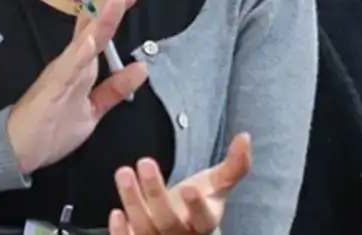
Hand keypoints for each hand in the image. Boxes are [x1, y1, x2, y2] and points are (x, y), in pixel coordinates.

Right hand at [6, 0, 149, 173]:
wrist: (15, 149)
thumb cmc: (50, 129)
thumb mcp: (93, 110)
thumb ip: (115, 90)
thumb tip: (141, 69)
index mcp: (80, 67)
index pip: (100, 32)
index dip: (116, 11)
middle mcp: (71, 64)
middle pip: (95, 28)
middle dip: (113, 4)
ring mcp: (61, 74)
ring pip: (85, 42)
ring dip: (101, 21)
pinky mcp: (52, 89)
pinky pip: (68, 70)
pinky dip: (79, 54)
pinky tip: (89, 40)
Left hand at [108, 133, 253, 234]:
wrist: (181, 229)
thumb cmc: (199, 205)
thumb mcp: (217, 186)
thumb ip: (235, 165)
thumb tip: (245, 136)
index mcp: (205, 223)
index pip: (204, 218)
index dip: (197, 206)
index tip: (189, 187)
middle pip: (168, 220)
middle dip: (155, 192)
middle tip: (145, 162)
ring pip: (144, 228)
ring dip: (133, 201)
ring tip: (124, 172)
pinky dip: (120, 232)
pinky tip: (116, 213)